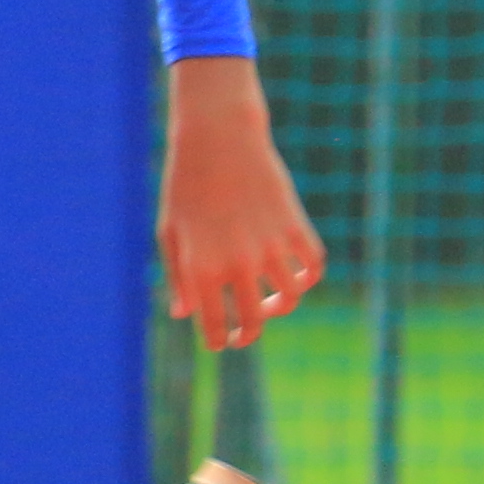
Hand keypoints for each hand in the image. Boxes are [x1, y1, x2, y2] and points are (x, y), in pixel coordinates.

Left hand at [158, 55, 322, 352]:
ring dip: (282, 306)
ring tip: (270, 302)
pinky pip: (313, 265)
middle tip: (243, 335)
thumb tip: (184, 314)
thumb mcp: (171, 232)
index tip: (219, 343)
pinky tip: (292, 276)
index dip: (217, 340)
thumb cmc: (185, 186)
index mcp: (203, 268)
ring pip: (291, 297)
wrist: (217, 140)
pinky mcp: (294, 225)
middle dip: (249, 335)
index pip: (214, 324)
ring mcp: (271, 246)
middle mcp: (239, 263)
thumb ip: (179, 277)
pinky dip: (307, 276)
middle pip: (256, 320)